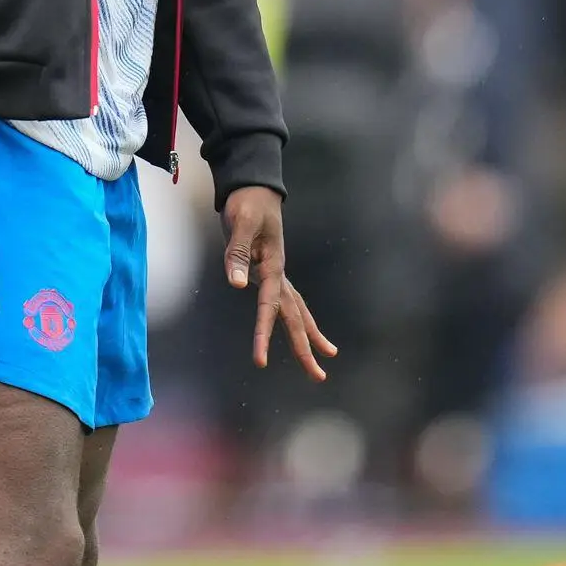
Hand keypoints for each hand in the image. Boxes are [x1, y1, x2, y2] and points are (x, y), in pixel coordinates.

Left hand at [222, 186, 336, 381]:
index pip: (268, 307)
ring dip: (310, 336)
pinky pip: (287, 302)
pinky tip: (305, 330)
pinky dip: (297, 318)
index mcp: (272, 267)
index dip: (263, 334)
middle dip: (305, 348)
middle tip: (319, 377)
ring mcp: (278, 274)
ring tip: (328, 358)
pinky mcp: (272, 272)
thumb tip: (237, 285)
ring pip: (298, 312)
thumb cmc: (246, 204)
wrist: (255, 188)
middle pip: (295, 318)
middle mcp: (279, 275)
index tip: (260, 362)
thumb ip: (237, 254)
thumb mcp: (238, 225)